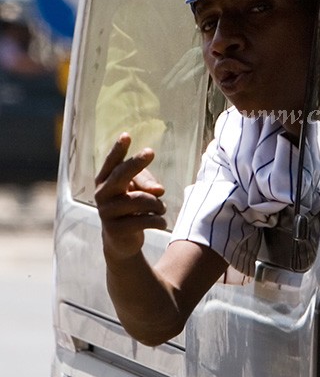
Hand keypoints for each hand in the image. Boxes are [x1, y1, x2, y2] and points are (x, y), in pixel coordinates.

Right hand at [95, 133, 166, 260]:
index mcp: (105, 181)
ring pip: (141, 199)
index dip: (118, 150)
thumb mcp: (139, 191)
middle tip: (150, 151)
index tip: (126, 135)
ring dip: (158, 204)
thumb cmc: (131, 207)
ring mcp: (106, 212)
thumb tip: (158, 191)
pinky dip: (159, 220)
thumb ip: (147, 184)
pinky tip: (161, 222)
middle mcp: (102, 194)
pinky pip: (146, 219)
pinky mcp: (115, 229)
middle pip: (121, 175)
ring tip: (161, 208)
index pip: (112, 163)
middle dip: (136, 162)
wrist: (121, 241)